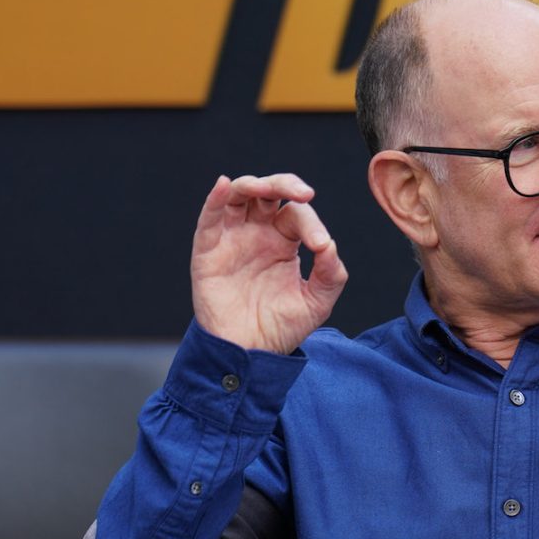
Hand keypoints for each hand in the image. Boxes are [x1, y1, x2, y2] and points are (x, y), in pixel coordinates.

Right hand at [190, 174, 347, 353]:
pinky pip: (209, 219)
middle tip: (304, 193)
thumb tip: (329, 244)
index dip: (311, 224)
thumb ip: (330, 273)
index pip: (297, 215)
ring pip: (238, 196)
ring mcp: (232, 239)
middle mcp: (258, 233)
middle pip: (268, 192)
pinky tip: (224, 185)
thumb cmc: (282, 327)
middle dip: (285, 184)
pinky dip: (215, 199)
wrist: (250, 354)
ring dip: (252, 184)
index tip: (321, 246)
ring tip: (267, 187)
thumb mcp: (317, 302)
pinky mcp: (208, 252)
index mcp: (284, 241)